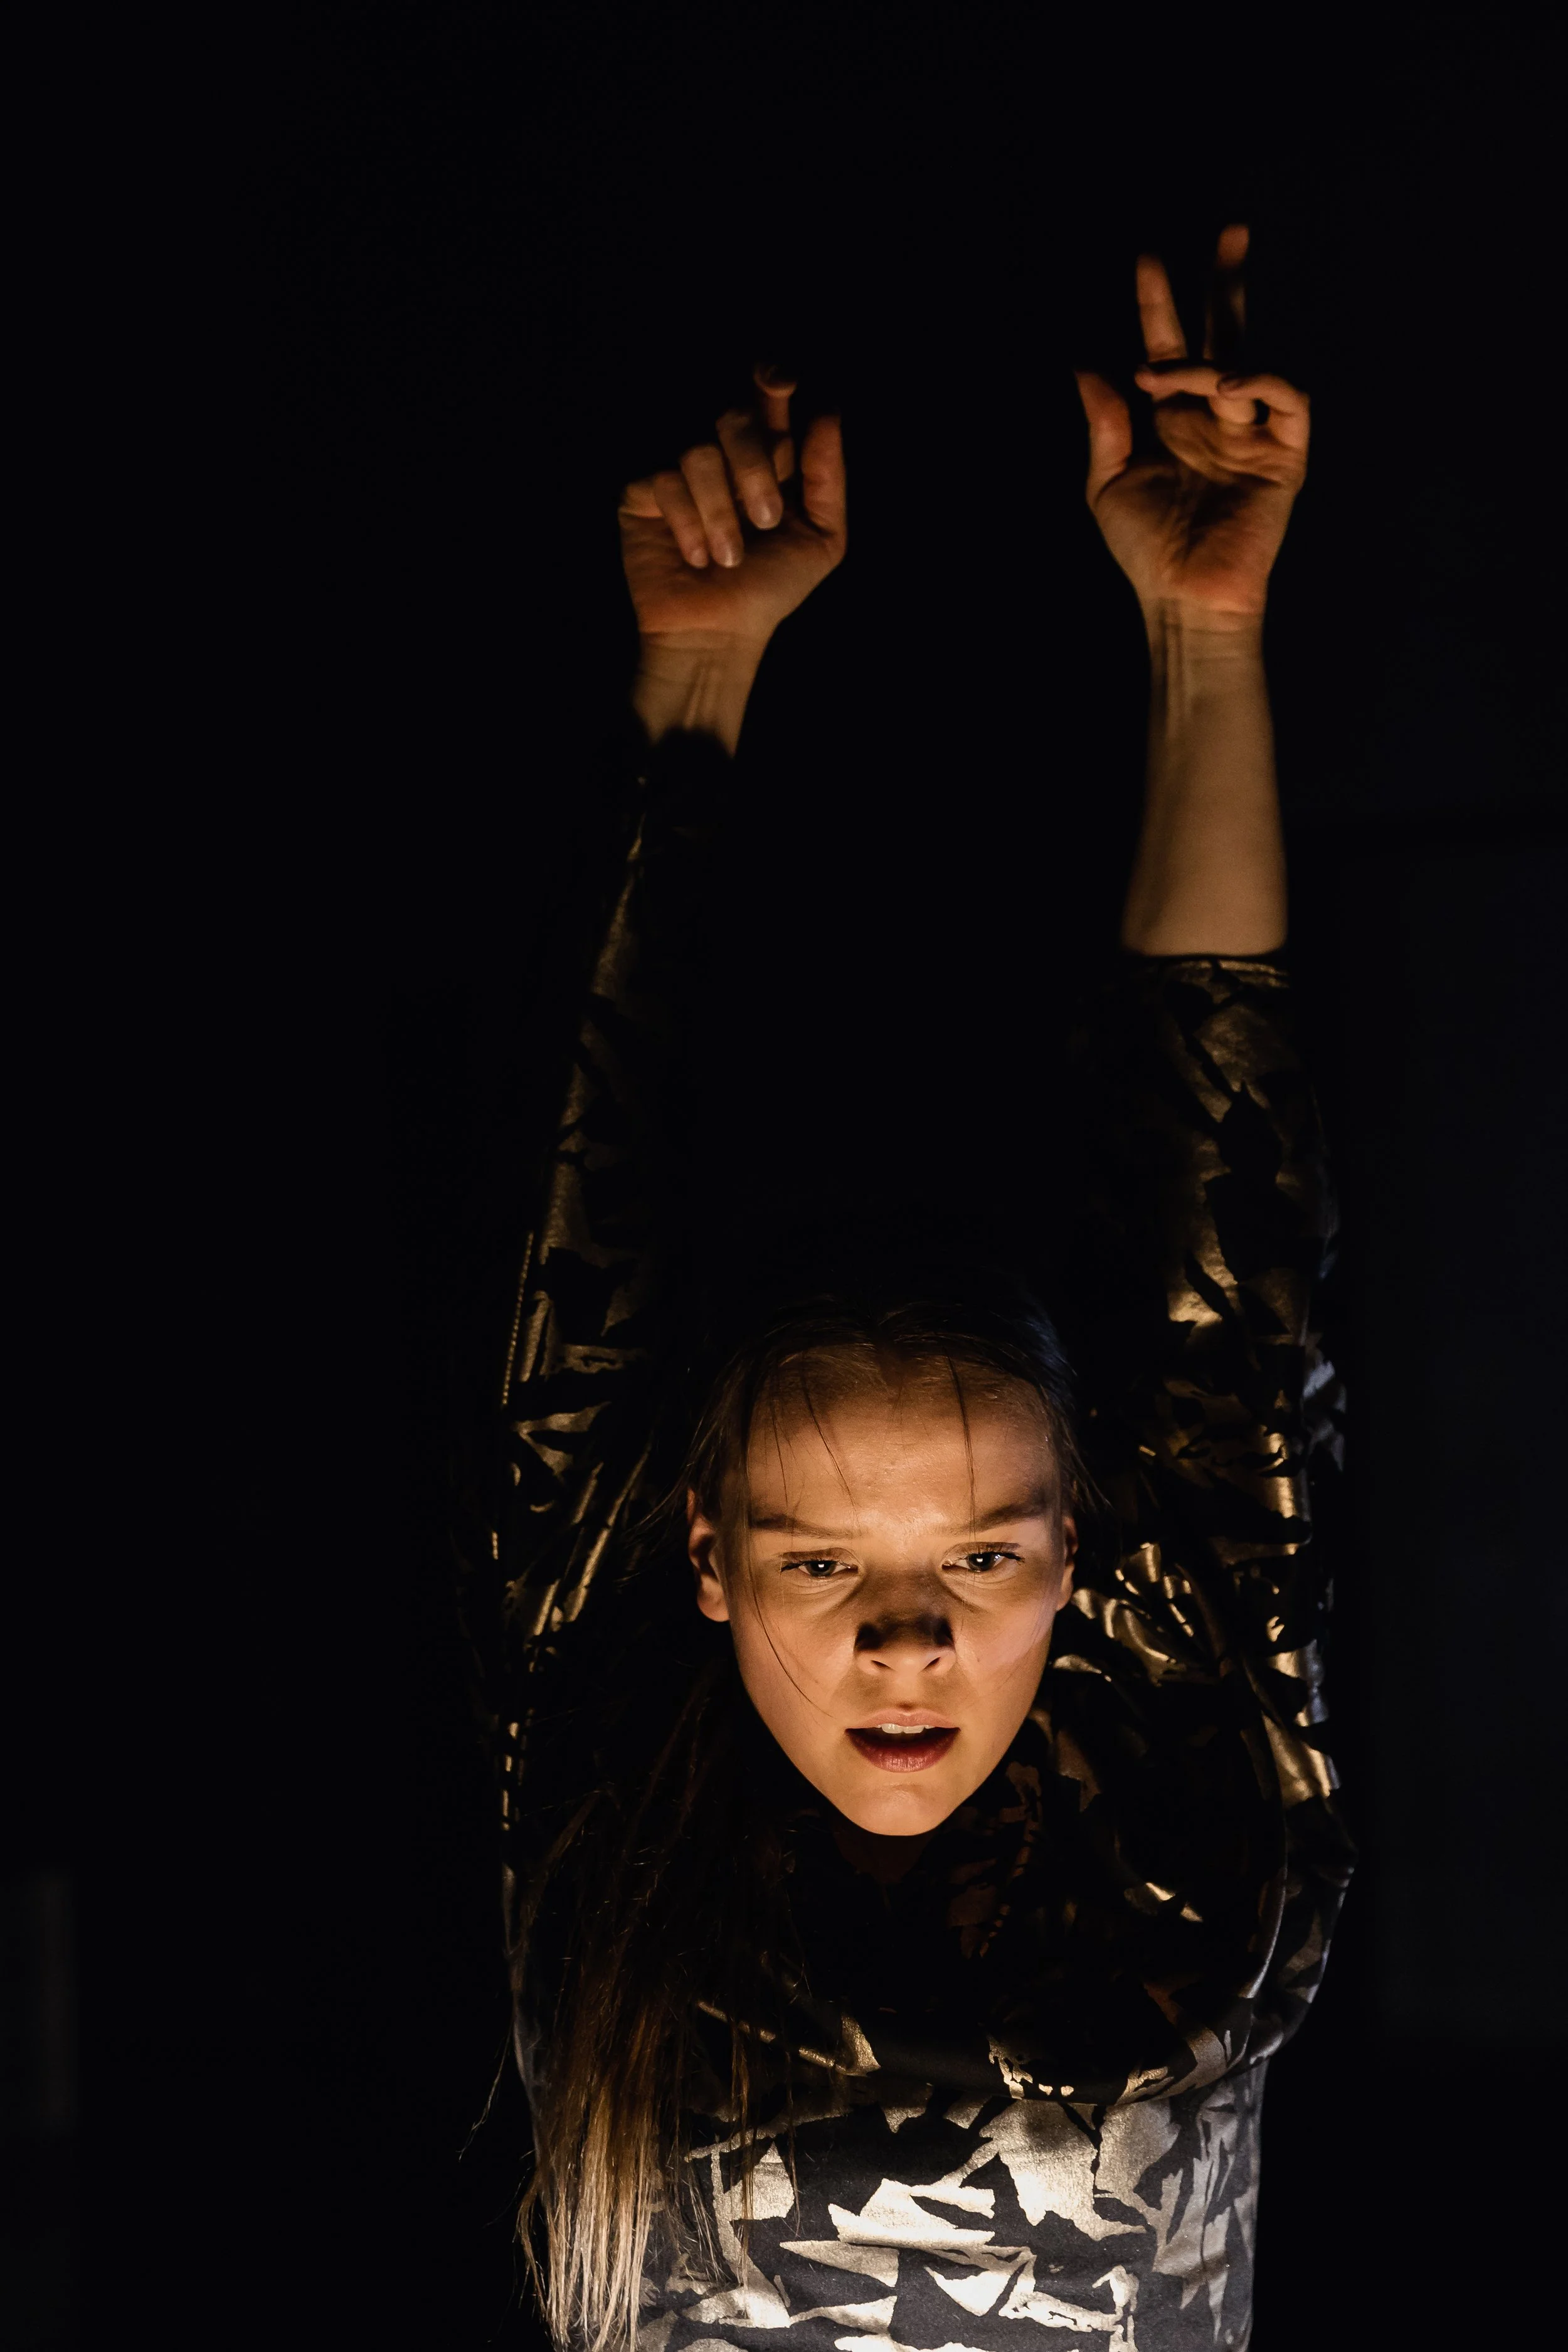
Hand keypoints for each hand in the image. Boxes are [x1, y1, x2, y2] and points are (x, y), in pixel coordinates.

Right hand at [619, 366, 846, 653]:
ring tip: (728, 558)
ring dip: (720, 510)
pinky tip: (695, 557)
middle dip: (754, 464)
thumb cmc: (769, 589)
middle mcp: (721, 451)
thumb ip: (828, 477)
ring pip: (696, 448)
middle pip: (733, 412)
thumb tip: (827, 411)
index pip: (768, 393)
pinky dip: (687, 523)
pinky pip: (662, 478)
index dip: (773, 376)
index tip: (781, 383)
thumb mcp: (820, 538)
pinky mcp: (640, 491)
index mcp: (767, 453)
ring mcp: (677, 466)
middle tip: (766, 520)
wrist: (719, 633)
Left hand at [1075, 226, 1308, 625]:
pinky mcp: (1284, 456)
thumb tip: (1085, 364)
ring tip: (1168, 377)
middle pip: (1224, 335)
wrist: (1182, 596)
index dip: (1159, 304)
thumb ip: (1103, 423)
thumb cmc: (1144, 550)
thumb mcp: (1106, 482)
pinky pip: (1289, 400)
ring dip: (1207, 360)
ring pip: (1243, 365)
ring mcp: (1250, 434)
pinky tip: (1232, 388)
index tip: (1148, 259)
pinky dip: (1265, 382)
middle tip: (1231, 230)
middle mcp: (1212, 418)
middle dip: (1226, 283)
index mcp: (1170, 420)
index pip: (1168, 346)